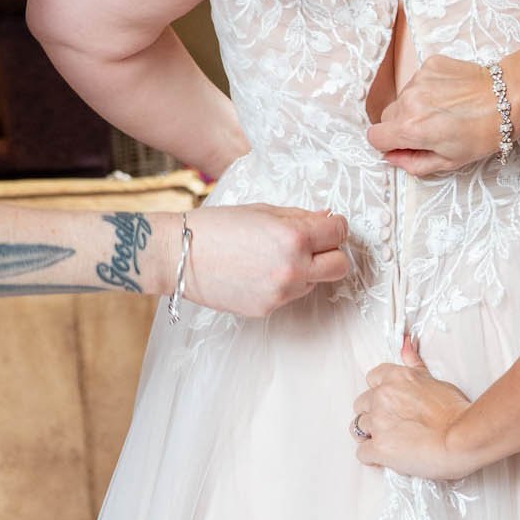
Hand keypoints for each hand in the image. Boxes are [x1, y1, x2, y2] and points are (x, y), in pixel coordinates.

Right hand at [177, 205, 349, 316]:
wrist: (179, 256)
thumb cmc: (216, 227)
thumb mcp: (262, 211)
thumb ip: (299, 217)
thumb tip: (328, 219)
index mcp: (293, 237)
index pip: (338, 232)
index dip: (334, 226)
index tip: (326, 225)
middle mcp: (292, 268)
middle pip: (340, 266)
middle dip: (332, 253)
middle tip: (314, 245)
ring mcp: (281, 293)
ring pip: (315, 282)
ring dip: (306, 269)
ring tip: (272, 257)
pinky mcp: (268, 309)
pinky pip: (290, 295)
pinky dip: (283, 284)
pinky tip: (258, 272)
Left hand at [352, 339, 477, 478]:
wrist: (462, 439)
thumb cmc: (456, 411)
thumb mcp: (435, 380)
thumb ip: (415, 365)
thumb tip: (405, 344)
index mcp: (395, 377)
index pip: (372, 379)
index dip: (380, 393)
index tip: (391, 403)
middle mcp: (381, 397)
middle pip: (361, 404)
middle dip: (373, 414)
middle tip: (393, 425)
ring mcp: (378, 423)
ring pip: (357, 428)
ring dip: (370, 435)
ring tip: (390, 442)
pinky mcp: (379, 449)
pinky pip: (362, 453)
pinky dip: (372, 457)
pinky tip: (388, 458)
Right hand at [366, 55, 500, 176]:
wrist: (510, 97)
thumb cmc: (484, 133)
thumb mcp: (450, 161)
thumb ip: (414, 163)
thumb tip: (392, 158)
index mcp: (411, 129)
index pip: (375, 137)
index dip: (389, 144)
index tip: (405, 145)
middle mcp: (409, 101)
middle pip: (388, 117)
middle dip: (403, 125)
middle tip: (431, 130)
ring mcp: (419, 79)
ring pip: (403, 98)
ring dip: (417, 106)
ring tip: (446, 111)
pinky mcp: (430, 64)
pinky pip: (418, 81)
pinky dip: (429, 89)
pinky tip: (451, 95)